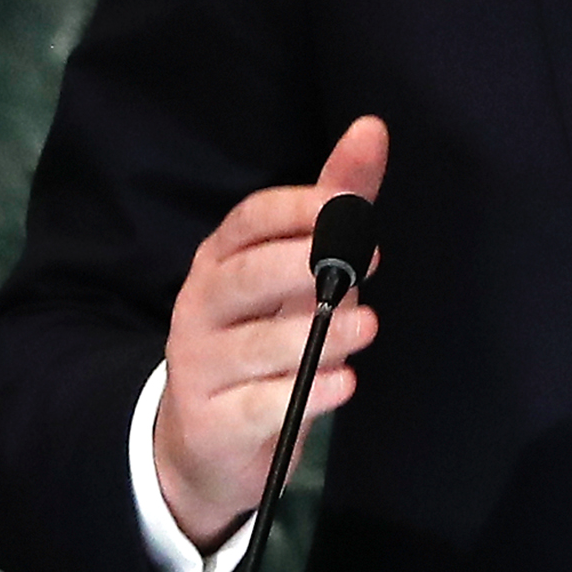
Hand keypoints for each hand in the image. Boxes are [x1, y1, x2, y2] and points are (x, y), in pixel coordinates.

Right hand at [153, 116, 388, 550]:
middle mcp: (199, 306)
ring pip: (255, 345)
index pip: (248, 220)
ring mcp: (199, 366)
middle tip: (366, 265)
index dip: (298, 210)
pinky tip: (345, 384)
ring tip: (368, 325)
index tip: (353, 211)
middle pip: (244, 277)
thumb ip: (335, 207)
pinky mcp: (211, 422)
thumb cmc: (266, 339)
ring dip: (318, 334)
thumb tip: (372, 128)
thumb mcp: (300, 273)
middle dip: (304, 266)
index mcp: (220, 261)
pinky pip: (256, 406)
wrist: (210, 442)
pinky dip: (304, 393)